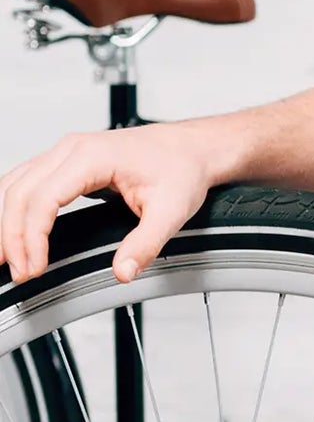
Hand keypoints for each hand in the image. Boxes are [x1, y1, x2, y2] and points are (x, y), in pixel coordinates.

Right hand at [1, 123, 220, 285]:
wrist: (189, 149)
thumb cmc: (180, 170)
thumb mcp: (171, 212)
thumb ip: (145, 245)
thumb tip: (123, 272)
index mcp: (90, 157)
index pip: (43, 199)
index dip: (33, 237)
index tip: (35, 266)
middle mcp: (70, 150)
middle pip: (20, 192)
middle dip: (13, 235)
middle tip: (19, 272)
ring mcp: (64, 153)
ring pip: (16, 184)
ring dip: (7, 222)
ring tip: (8, 258)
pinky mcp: (65, 162)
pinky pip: (26, 182)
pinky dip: (15, 208)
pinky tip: (14, 231)